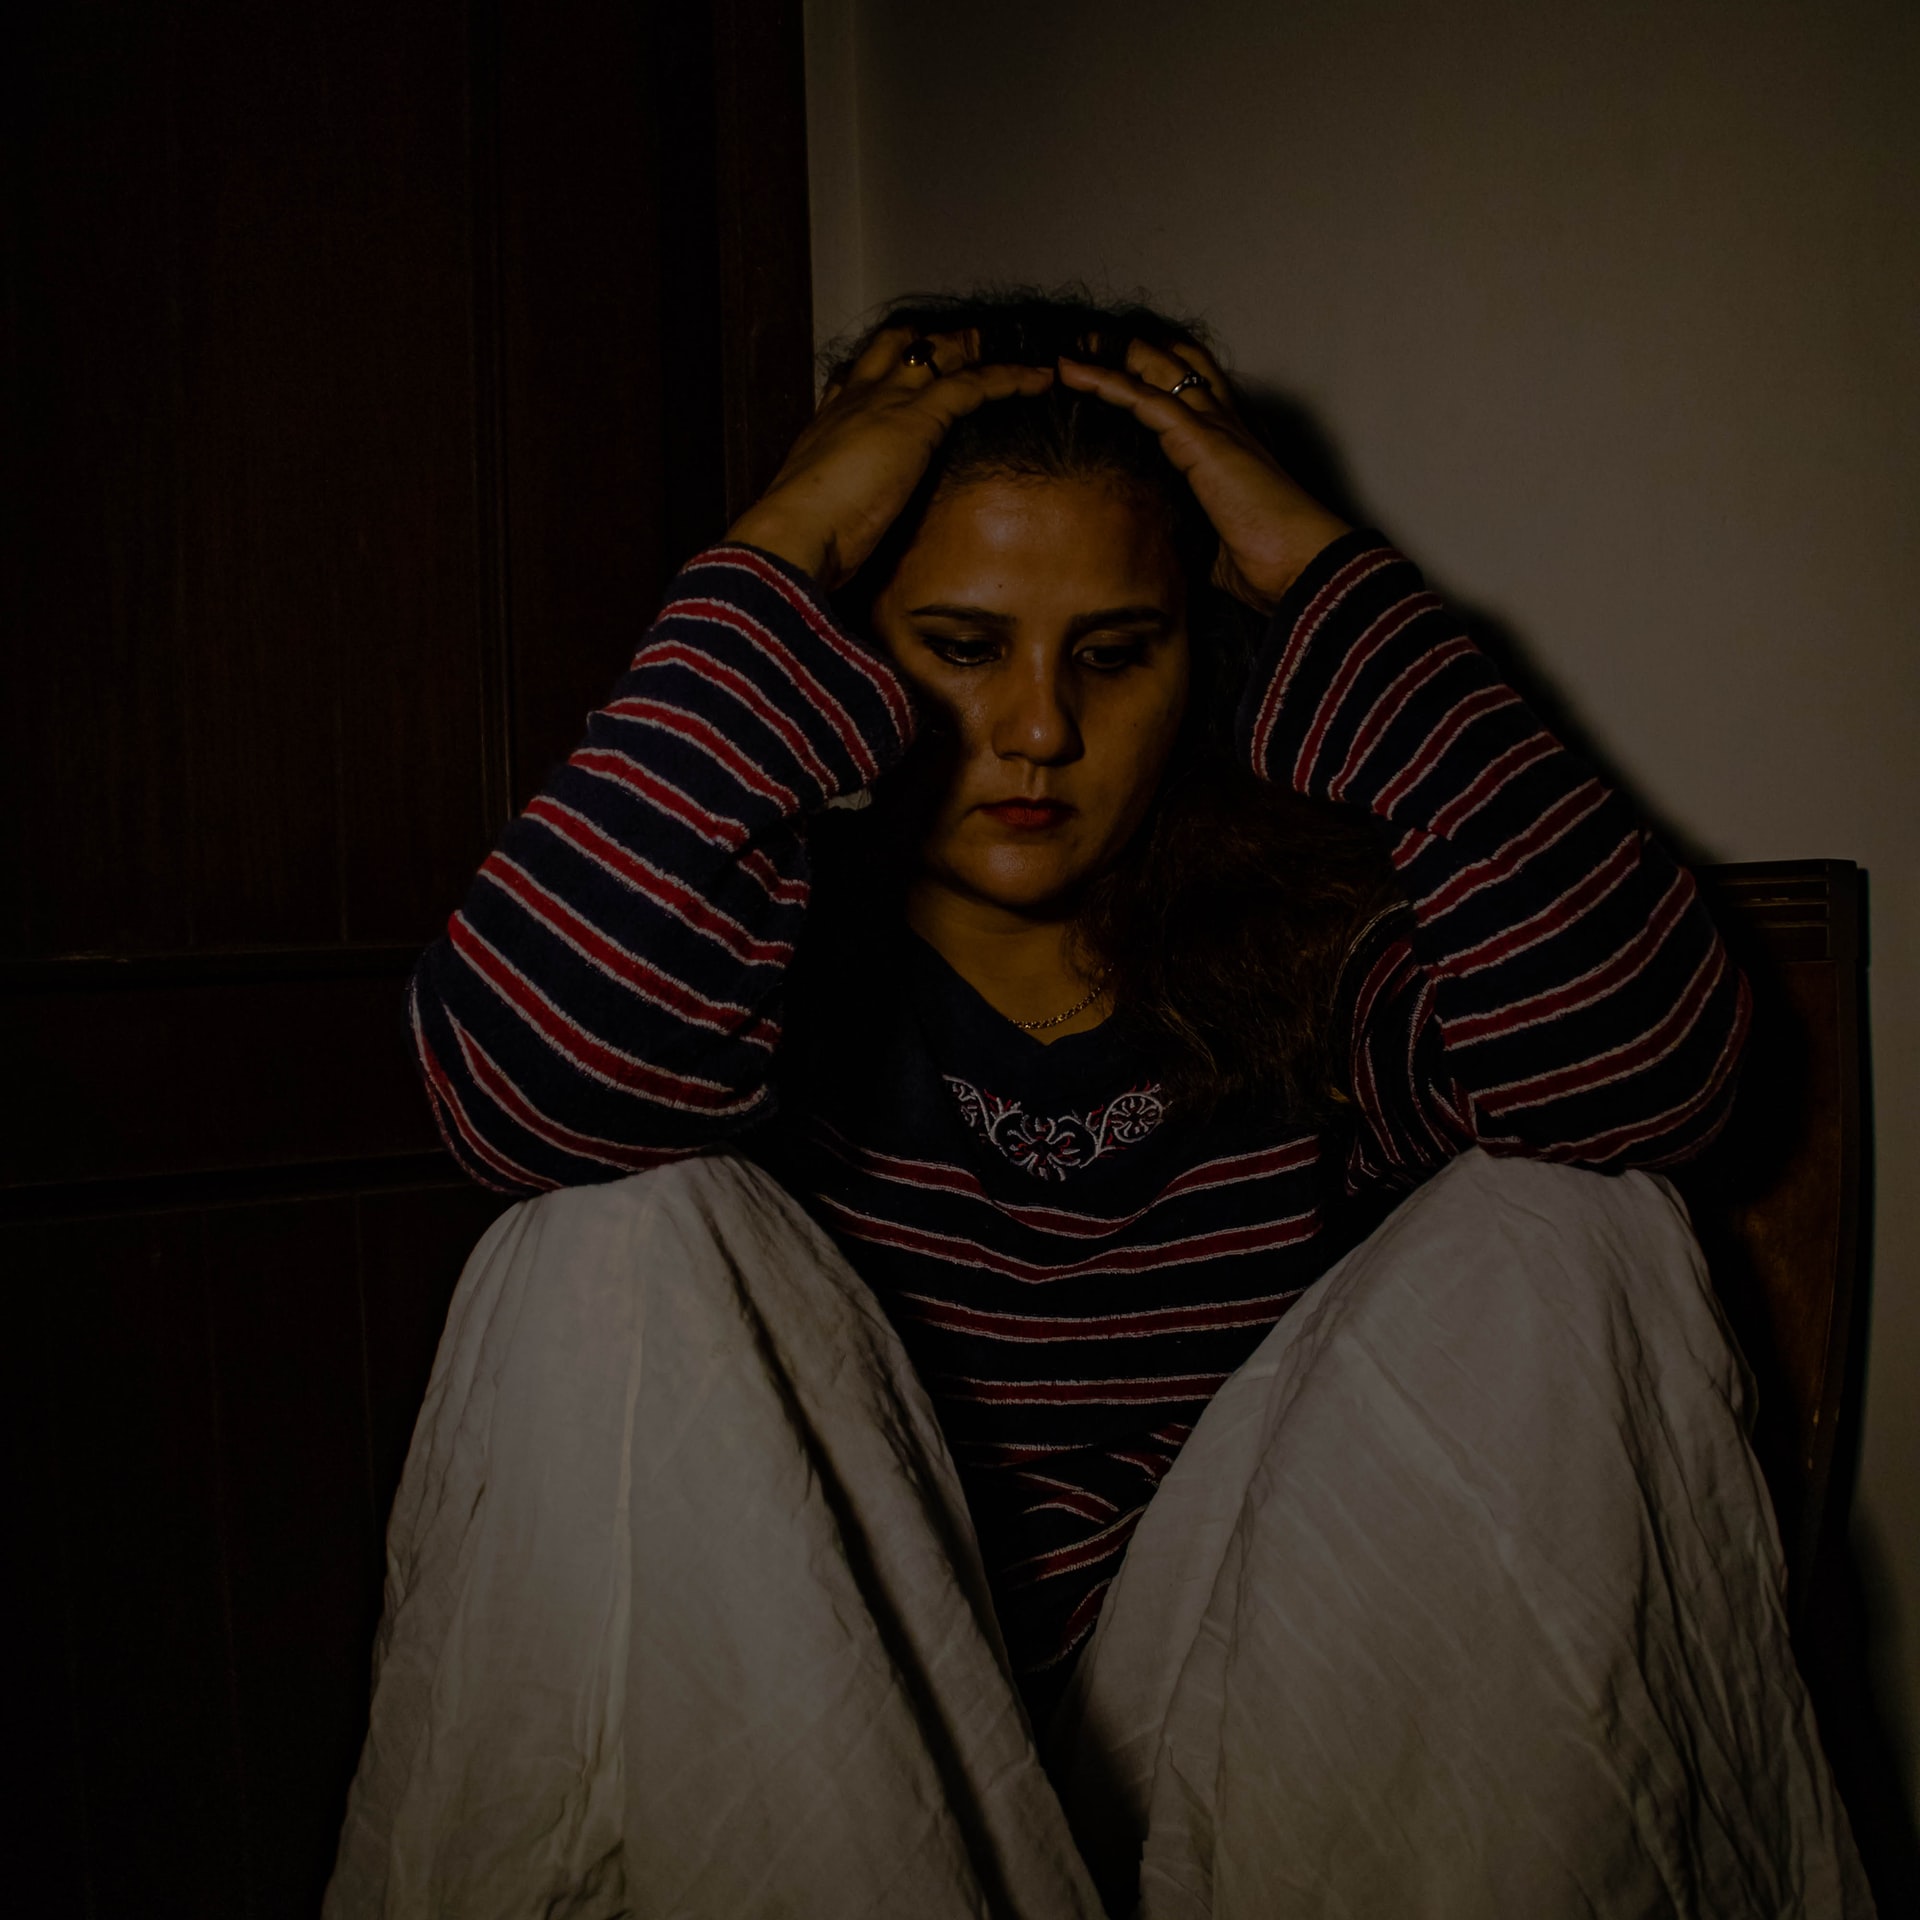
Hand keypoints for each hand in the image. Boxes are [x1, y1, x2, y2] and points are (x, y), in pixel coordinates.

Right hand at [726, 328, 1053, 588]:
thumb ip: (836, 523)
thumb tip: (840, 556)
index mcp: (825, 427)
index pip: (856, 381)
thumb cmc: (798, 541)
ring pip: (936, 354)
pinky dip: (1009, 378)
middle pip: (894, 349)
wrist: (794, 534)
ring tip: (1004, 348)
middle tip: (963, 344)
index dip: (883, 370)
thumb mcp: (817, 523)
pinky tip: (1037, 379)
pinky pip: (975, 383)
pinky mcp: (919, 418)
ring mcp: (886, 403)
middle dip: (928, 343)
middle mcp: (854, 402)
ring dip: (970, 349)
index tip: (902, 373)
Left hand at [1057, 342, 1349, 612]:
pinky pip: (1143, 398)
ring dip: (1112, 355)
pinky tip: (1074, 373)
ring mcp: (1217, 425)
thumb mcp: (1216, 543)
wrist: (1302, 566)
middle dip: (1132, 350)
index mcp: (1235, 443)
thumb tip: (1163, 553)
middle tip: (1088, 343)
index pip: (1194, 391)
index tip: (1116, 371)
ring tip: (1073, 346)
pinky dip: (1105, 382)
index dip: (1156, 374)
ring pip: (1158, 371)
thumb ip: (1191, 532)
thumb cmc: (1271, 563)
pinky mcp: (1202, 439)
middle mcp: (1228, 422)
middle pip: (1177, 365)